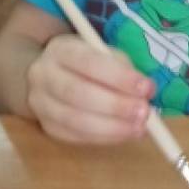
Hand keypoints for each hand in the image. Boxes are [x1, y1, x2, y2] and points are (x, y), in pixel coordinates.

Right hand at [26, 34, 154, 144]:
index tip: (147, 88)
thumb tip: (144, 92)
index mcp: (60, 50)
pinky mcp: (48, 127)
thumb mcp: (102, 52)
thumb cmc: (86, 62)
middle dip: (115, 105)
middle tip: (144, 112)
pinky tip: (124, 134)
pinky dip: (104, 138)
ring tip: (139, 127)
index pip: (89, 62)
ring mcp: (41, 104)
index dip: (119, 77)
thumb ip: (122, 67)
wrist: (49, 76)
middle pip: (78, 93)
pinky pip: (76, 136)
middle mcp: (44, 75)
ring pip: (75, 120)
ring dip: (112, 127)